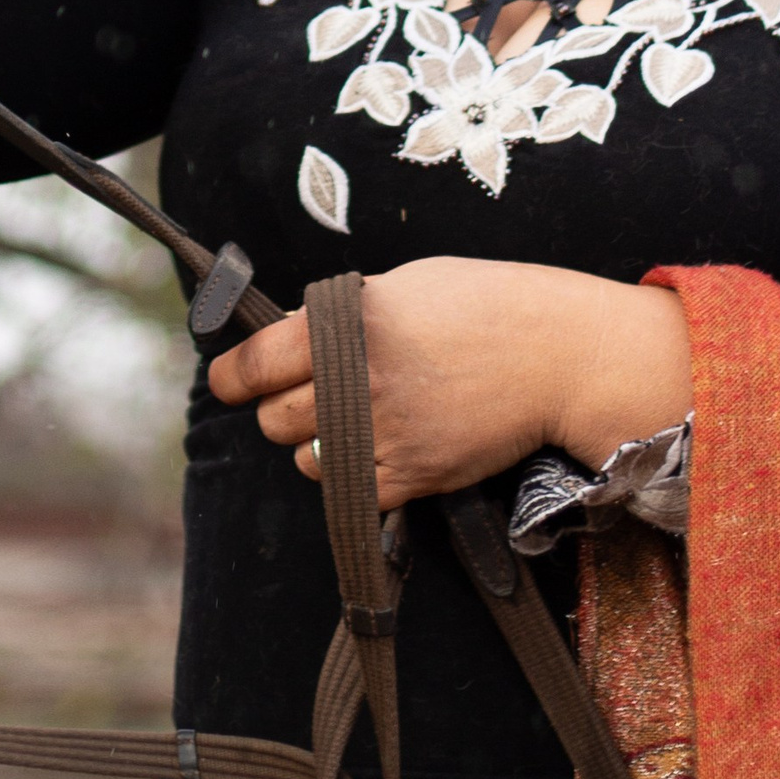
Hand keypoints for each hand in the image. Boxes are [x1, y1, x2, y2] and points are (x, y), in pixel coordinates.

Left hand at [206, 256, 691, 507]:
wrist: (555, 354)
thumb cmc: (482, 304)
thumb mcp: (403, 285)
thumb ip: (343, 315)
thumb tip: (293, 336)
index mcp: (349, 323)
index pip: (258, 362)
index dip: (231, 376)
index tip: (224, 382)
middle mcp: (358, 381)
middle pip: (273, 417)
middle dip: (282, 406)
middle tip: (307, 393)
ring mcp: (386, 434)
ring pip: (306, 458)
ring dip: (316, 443)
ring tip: (352, 420)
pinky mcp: (415, 476)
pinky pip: (351, 493)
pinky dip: (353, 477)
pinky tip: (378, 449)